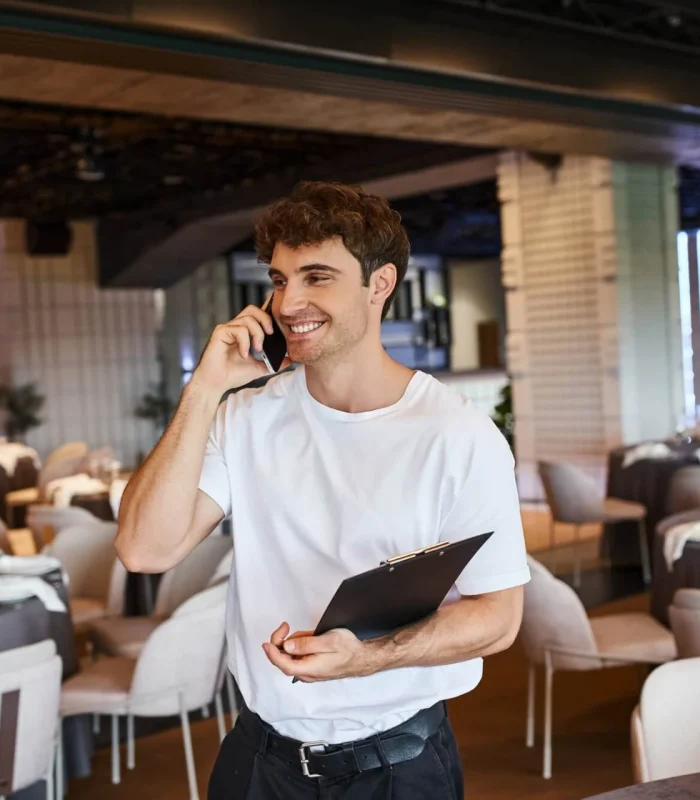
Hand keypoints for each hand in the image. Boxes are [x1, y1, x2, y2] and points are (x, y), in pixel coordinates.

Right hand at [191, 303, 289, 393]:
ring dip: (257, 334)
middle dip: (265, 319)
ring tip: (257, 350)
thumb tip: (290, 359)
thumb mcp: (259, 368)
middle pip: (253, 309)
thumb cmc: (232, 375)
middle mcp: (235, 327)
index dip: (268, 313)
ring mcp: (227, 328)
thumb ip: (274, 363)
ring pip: (248, 318)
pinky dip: (245, 342)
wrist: (215, 384)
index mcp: (244, 332)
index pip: (257, 314)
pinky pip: (238, 329)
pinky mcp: (220, 333)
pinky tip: (244, 354)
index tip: (278, 325)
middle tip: (270, 335)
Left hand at [262, 622, 378, 682]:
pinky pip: (298, 655)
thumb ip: (306, 644)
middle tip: (286, 626)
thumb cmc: (349, 650)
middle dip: (282, 641)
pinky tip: (310, 638)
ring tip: (309, 634)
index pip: (283, 664)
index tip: (266, 643)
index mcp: (309, 668)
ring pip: (290, 655)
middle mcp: (306, 673)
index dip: (272, 653)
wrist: (362, 657)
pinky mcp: (311, 666)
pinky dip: (300, 644)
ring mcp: (308, 670)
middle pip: (283, 659)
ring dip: (294, 641)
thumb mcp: (328, 642)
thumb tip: (287, 646)